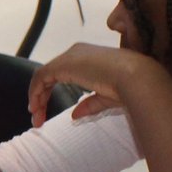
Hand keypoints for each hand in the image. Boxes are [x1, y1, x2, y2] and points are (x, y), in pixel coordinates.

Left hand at [28, 43, 167, 125]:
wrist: (135, 77)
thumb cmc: (128, 87)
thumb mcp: (106, 98)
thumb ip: (89, 104)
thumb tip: (74, 115)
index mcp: (89, 57)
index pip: (62, 72)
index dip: (49, 91)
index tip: (44, 111)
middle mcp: (77, 53)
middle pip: (50, 74)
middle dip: (41, 96)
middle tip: (37, 118)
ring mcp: (70, 57)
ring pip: (43, 76)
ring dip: (36, 98)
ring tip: (36, 118)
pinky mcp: (64, 64)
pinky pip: (41, 78)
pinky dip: (35, 93)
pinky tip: (36, 109)